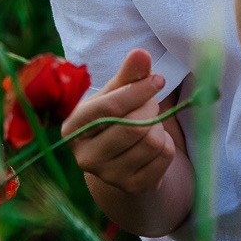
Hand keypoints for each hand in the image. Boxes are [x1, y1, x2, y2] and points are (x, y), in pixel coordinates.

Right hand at [61, 47, 179, 195]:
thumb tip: (141, 53)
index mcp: (73, 128)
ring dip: (158, 126)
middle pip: (134, 127)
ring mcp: (109, 176)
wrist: (120, 161)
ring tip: (148, 123)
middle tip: (150, 103)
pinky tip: (154, 142)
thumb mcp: (116, 94)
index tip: (157, 80)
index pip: (109, 108)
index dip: (137, 90)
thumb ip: (128, 74)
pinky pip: (164, 156)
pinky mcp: (134, 187)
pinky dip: (167, 144)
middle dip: (150, 108)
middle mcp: (85, 157)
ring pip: (152, 141)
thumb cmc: (115, 118)